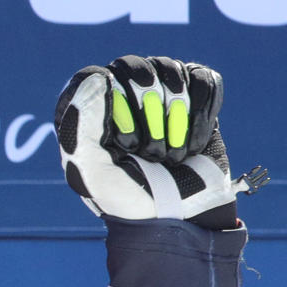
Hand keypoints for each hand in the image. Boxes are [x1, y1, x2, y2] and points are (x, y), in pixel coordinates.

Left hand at [54, 55, 264, 228]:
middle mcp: (121, 95)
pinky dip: (202, 116)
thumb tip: (100, 76)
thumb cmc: (128, 197)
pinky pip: (204, 81)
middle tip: (151, 155)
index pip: (94, 77)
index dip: (115, 109)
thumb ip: (82, 125)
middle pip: (134, 68)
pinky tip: (193, 145)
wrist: (179, 218)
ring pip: (169, 70)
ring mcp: (159, 94)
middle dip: (147, 117)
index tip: (126, 145)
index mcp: (88, 112)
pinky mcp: (195, 99)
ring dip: (175, 118)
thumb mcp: (92, 171)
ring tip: (170, 154)